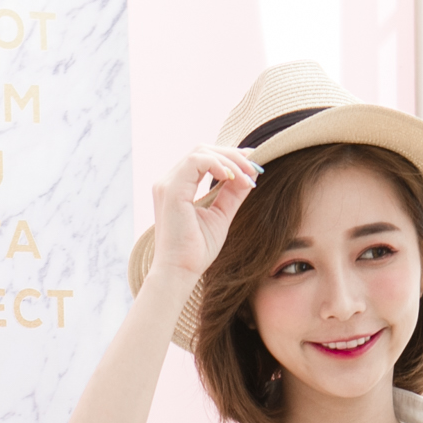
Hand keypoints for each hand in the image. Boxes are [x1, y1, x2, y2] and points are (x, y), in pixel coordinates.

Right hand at [146, 147, 260, 284]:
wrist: (180, 273)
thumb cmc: (196, 251)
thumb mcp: (221, 216)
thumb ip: (232, 194)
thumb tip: (250, 175)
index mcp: (177, 187)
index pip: (204, 159)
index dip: (230, 158)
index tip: (253, 167)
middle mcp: (168, 182)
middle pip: (203, 150)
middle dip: (233, 156)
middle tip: (256, 168)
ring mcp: (167, 184)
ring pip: (201, 152)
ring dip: (230, 160)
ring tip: (248, 176)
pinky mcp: (171, 190)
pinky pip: (197, 161)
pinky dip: (219, 165)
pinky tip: (234, 178)